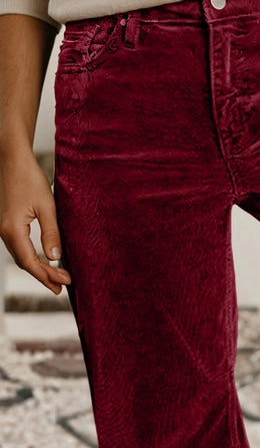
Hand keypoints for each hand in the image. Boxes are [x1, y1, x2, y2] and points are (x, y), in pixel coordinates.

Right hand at [0, 149, 70, 293]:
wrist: (12, 159)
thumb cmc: (30, 178)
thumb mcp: (47, 206)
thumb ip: (51, 233)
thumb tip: (55, 258)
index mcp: (12, 229)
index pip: (30, 262)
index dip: (48, 275)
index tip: (66, 282)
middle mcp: (3, 231)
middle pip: (24, 263)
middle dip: (43, 276)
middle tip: (62, 288)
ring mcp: (2, 228)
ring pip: (20, 256)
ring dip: (38, 269)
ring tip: (56, 280)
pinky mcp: (6, 223)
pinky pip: (18, 247)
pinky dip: (31, 257)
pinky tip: (44, 261)